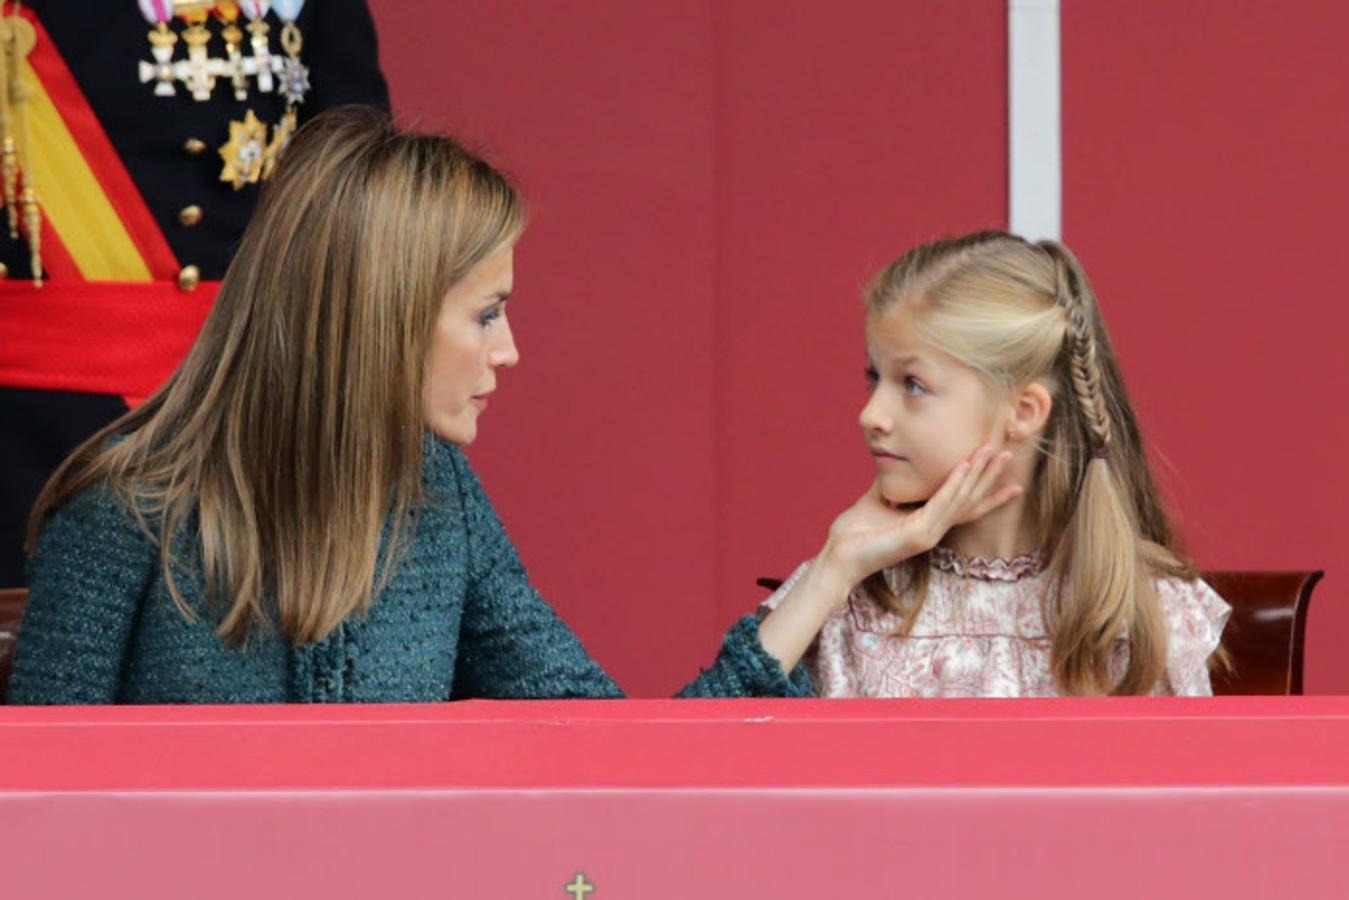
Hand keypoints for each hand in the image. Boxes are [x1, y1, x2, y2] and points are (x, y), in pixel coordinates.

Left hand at [818, 445, 1022, 588]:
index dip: (990, 495)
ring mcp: (929, 533)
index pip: (966, 508)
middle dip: (990, 476)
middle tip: (1009, 454)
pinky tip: (965, 465)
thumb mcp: (877, 502)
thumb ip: (890, 489)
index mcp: (927, 523)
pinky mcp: (919, 534)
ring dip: (978, 472)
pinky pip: (942, 503)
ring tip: (992, 450)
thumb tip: (890, 469)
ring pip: (961, 498)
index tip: (1014, 483)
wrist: (839, 555)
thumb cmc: (855, 533)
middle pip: (971, 499)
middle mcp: (933, 529)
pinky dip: (954, 483)